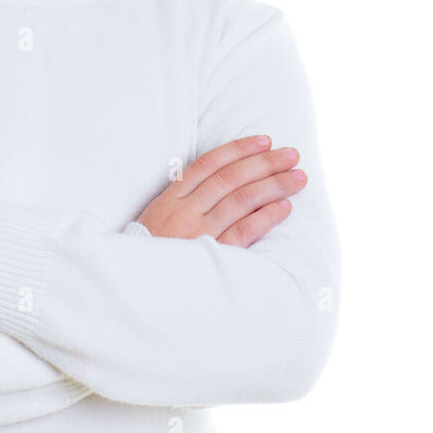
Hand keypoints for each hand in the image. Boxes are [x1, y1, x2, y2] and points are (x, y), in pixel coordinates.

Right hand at [136, 135, 305, 246]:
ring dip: (274, 185)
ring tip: (298, 178)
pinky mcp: (211, 258)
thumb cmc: (149, 257)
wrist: (134, 291)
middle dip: (265, 163)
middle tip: (293, 155)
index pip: (208, 164)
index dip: (239, 149)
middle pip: (231, 178)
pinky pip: (244, 231)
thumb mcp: (155, 222)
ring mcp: (198, 233)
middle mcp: (185, 211)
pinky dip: (266, 217)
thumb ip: (182, 202)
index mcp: (170, 199)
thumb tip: (221, 183)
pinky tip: (284, 208)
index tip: (265, 141)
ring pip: (242, 200)